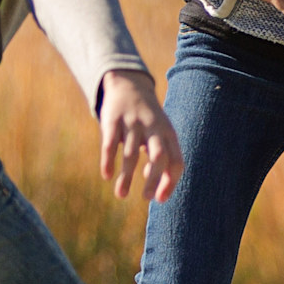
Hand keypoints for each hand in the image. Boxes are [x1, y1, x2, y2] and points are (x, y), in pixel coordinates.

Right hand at [96, 69, 180, 202]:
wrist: (128, 84)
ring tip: (121, 195)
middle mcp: (153, 127)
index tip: (159, 200)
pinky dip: (108, 161)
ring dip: (126, 177)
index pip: (176, 161)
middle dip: (153, 180)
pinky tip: (107, 176)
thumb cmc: (148, 118)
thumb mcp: (159, 132)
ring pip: (131, 154)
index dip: (170, 182)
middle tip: (146, 198)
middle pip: (158, 158)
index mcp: (168, 133)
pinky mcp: (112, 120)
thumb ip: (160, 156)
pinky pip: (110, 144)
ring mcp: (132, 123)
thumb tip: (152, 181)